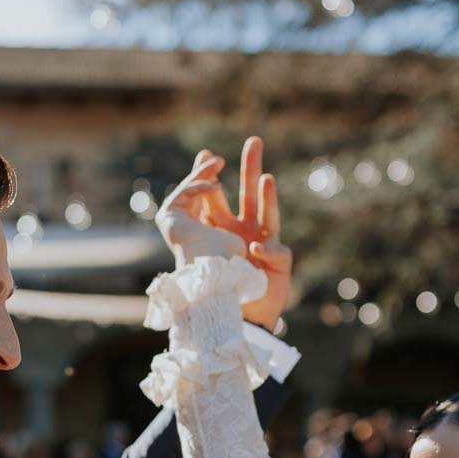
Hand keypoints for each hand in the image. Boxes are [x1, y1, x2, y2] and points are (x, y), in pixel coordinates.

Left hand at [156, 139, 291, 331]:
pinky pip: (275, 253)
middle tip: (254, 141)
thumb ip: (196, 236)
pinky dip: (267, 252)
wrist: (245, 317)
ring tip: (266, 179)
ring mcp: (265, 244)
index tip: (205, 155)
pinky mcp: (278, 263)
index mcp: (223, 230)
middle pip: (249, 194)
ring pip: (269, 214)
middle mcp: (245, 231)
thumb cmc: (225, 291)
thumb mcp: (204, 261)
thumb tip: (179, 209)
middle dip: (250, 168)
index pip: (216, 198)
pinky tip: (256, 253)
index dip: (211, 178)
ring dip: (268, 198)